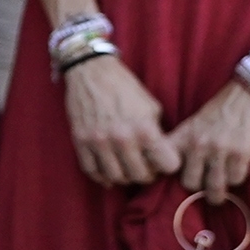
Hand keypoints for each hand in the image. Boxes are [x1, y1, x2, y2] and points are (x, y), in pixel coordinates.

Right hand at [62, 55, 181, 189]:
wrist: (90, 71)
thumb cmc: (125, 87)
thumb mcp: (151, 107)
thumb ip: (156, 133)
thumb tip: (160, 155)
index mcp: (144, 128)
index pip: (167, 165)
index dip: (169, 164)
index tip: (164, 160)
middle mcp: (121, 138)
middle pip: (141, 176)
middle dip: (148, 175)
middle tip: (147, 167)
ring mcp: (98, 141)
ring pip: (116, 177)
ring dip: (125, 177)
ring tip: (128, 169)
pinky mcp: (80, 141)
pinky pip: (91, 170)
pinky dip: (102, 176)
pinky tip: (108, 172)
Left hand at [170, 83, 249, 200]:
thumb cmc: (224, 107)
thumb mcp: (196, 122)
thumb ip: (186, 142)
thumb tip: (177, 167)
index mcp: (184, 135)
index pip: (165, 162)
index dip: (166, 174)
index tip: (171, 179)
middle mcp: (198, 144)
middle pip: (190, 183)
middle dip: (198, 187)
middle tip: (203, 187)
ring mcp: (219, 150)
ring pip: (214, 186)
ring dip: (218, 192)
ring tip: (218, 194)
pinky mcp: (241, 154)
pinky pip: (235, 179)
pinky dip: (236, 179)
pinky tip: (236, 173)